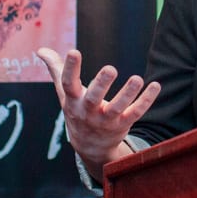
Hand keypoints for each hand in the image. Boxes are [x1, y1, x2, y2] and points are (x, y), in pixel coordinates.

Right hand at [35, 48, 159, 167]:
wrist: (90, 147)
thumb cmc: (77, 112)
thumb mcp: (64, 94)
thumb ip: (56, 70)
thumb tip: (41, 49)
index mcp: (73, 101)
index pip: (68, 84)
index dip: (70, 69)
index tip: (74, 51)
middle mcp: (88, 111)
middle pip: (93, 99)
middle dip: (101, 84)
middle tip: (110, 68)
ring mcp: (106, 120)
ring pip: (117, 108)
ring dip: (128, 94)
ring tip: (137, 79)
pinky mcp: (122, 124)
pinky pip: (135, 113)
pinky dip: (146, 100)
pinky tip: (155, 85)